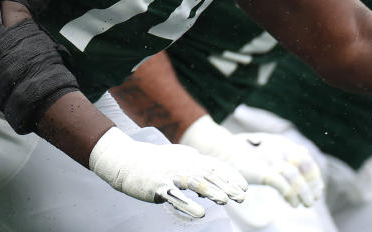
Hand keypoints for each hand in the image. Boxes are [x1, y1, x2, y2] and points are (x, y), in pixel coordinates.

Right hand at [88, 126, 247, 217]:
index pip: (216, 166)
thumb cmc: (154, 163)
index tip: (245, 187)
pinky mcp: (159, 186)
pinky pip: (176, 197)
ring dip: (212, 192)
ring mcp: (171, 174)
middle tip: (242, 197)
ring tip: (226, 201)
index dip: (231, 176)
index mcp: (190, 158)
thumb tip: (213, 184)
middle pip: (210, 174)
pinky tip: (200, 214)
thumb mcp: (178, 161)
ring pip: (195, 182)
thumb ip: (195, 170)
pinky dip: (189, 205)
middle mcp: (183, 164)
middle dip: (227, 186)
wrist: (125, 161)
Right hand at [181, 115, 322, 206]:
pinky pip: (280, 184)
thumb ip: (285, 151)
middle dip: (312, 184)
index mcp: (282, 143)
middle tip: (314, 199)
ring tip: (305, 204)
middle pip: (304, 165)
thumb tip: (304, 152)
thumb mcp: (268, 148)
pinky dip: (289, 194)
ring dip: (303, 193)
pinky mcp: (261, 171)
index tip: (318, 189)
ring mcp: (270, 159)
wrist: (223, 151)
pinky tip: (292, 203)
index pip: (306, 159)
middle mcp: (279, 149)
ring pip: (295, 177)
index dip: (314, 175)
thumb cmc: (246, 151)